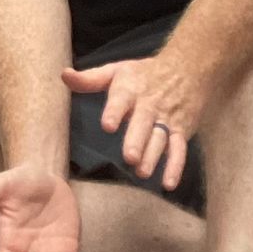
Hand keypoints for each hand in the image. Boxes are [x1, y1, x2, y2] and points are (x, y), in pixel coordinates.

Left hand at [61, 49, 211, 190]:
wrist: (188, 67)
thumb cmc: (144, 73)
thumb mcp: (117, 71)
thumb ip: (90, 79)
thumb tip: (64, 75)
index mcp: (131, 89)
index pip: (121, 100)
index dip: (115, 112)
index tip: (108, 125)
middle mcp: (149, 105)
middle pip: (143, 123)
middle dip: (137, 140)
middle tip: (129, 157)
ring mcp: (167, 119)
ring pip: (160, 138)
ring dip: (153, 156)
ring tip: (142, 172)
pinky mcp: (181, 130)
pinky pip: (179, 149)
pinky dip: (176, 166)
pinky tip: (168, 184)